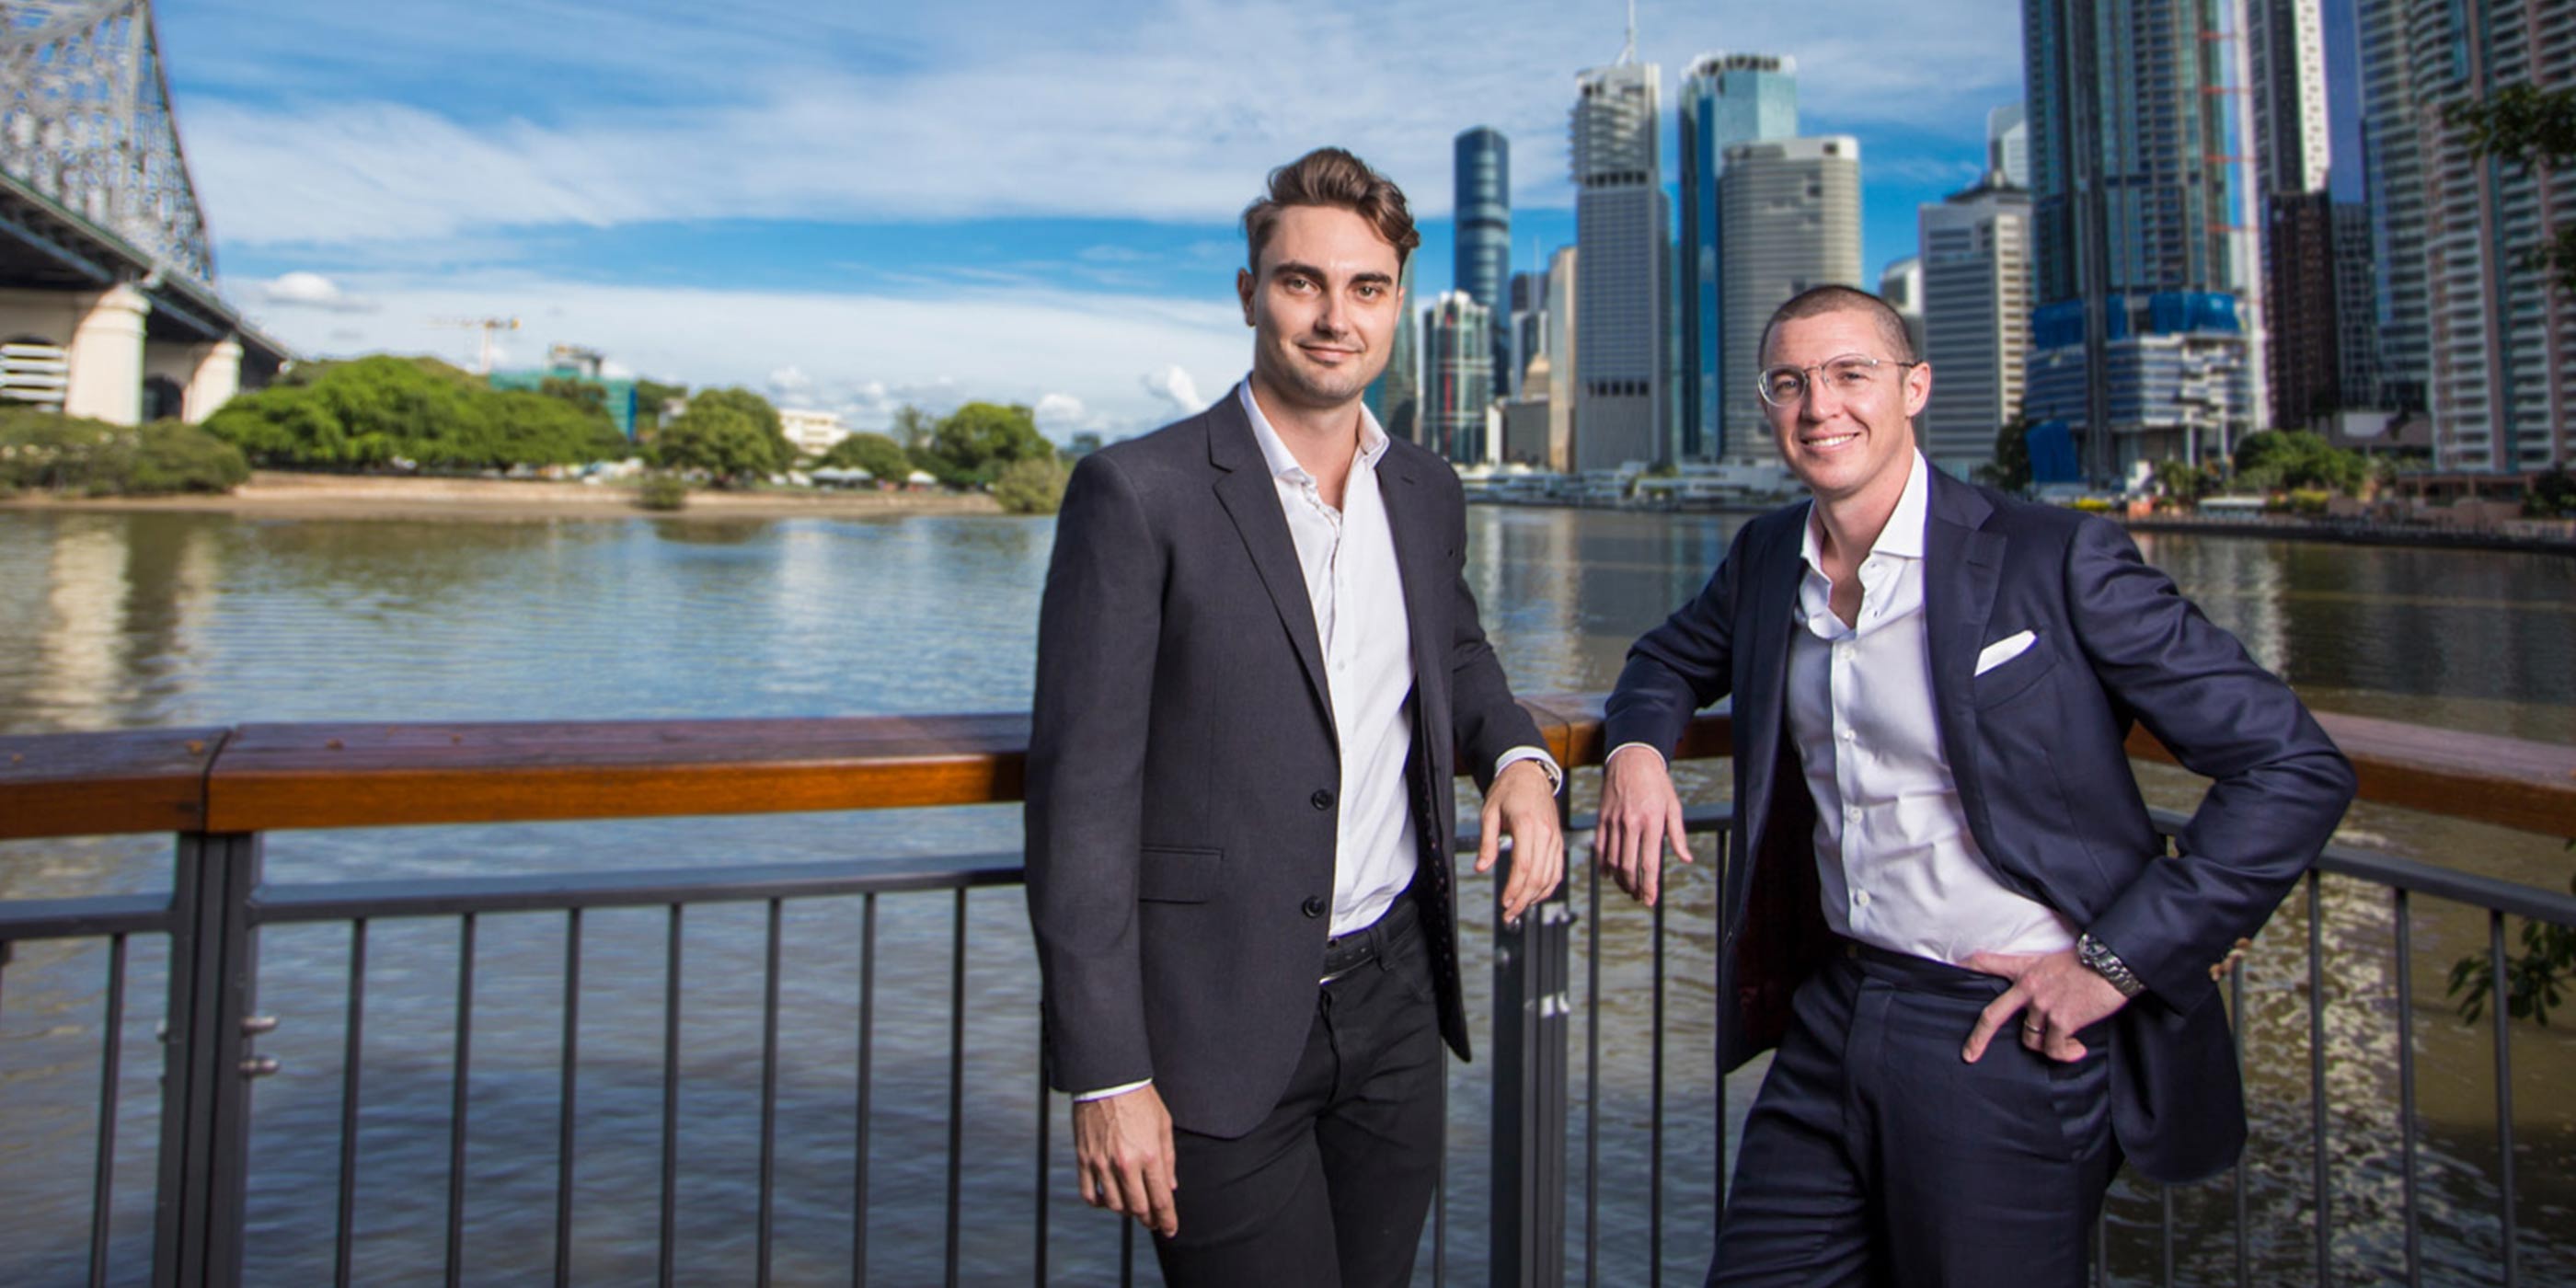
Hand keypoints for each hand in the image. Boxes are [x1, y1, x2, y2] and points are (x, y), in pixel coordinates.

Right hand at [1072, 1084, 1177, 1236]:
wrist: (1108, 1079)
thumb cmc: (1140, 1099)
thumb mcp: (1164, 1126)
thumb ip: (1168, 1159)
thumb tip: (1170, 1187)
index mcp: (1150, 1155)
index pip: (1161, 1200)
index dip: (1167, 1220)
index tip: (1170, 1230)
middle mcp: (1125, 1164)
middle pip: (1138, 1208)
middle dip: (1149, 1219)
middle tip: (1153, 1221)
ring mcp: (1102, 1163)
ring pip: (1114, 1205)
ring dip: (1126, 1212)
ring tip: (1133, 1207)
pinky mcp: (1084, 1159)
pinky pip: (1088, 1193)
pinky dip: (1099, 1203)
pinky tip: (1107, 1200)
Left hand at [1480, 759, 1563, 923]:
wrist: (1529, 774)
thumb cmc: (1507, 791)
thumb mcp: (1489, 813)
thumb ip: (1487, 842)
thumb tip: (1481, 868)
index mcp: (1527, 825)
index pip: (1524, 866)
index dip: (1515, 888)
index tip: (1504, 903)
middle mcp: (1545, 833)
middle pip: (1538, 876)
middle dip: (1523, 900)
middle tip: (1509, 915)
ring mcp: (1555, 838)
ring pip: (1550, 876)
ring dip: (1535, 897)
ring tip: (1519, 909)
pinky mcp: (1558, 841)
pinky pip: (1557, 870)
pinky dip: (1548, 887)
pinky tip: (1535, 896)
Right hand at [1591, 746, 1694, 905]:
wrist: (1631, 758)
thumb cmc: (1656, 782)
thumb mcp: (1673, 806)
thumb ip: (1678, 835)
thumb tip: (1685, 858)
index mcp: (1651, 822)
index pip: (1648, 862)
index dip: (1648, 885)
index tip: (1649, 900)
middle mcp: (1630, 824)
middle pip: (1627, 865)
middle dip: (1633, 887)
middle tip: (1639, 898)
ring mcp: (1613, 821)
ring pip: (1612, 860)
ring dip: (1619, 879)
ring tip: (1627, 888)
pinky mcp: (1602, 818)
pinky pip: (1600, 847)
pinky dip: (1603, 864)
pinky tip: (1609, 874)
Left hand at [1960, 948, 2130, 1063]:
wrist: (2113, 963)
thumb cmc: (2090, 962)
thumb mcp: (2055, 960)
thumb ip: (2040, 977)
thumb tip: (2037, 1003)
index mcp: (2026, 969)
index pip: (1989, 962)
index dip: (1969, 966)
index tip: (1953, 970)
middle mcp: (2029, 987)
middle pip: (1993, 1015)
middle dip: (1978, 1038)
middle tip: (1969, 1055)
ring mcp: (2043, 1004)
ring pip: (2031, 1039)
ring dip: (2047, 1046)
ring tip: (2068, 1043)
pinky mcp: (2061, 1020)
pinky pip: (2054, 1048)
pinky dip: (2065, 1053)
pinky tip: (2078, 1050)